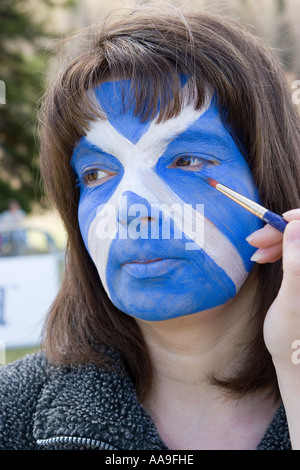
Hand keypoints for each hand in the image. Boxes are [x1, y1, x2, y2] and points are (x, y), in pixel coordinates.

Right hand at [247, 209, 299, 448]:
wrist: (293, 360)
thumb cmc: (290, 336)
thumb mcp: (290, 300)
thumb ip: (295, 264)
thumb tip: (294, 226)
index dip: (298, 220)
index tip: (275, 221)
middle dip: (281, 232)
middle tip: (254, 241)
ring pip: (298, 242)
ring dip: (277, 242)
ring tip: (255, 253)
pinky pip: (295, 254)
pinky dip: (279, 252)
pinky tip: (264, 258)